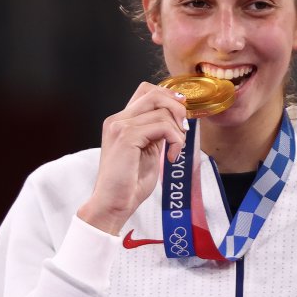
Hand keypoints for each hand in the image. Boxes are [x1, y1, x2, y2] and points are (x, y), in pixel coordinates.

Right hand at [77, 82, 187, 233]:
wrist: (112, 204)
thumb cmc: (129, 185)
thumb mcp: (147, 152)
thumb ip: (155, 134)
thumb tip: (175, 121)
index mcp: (120, 122)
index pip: (146, 92)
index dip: (168, 97)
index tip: (181, 115)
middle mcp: (117, 119)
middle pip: (154, 93)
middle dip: (176, 108)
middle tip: (183, 131)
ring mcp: (120, 126)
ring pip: (162, 110)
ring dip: (177, 131)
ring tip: (175, 150)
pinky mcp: (127, 136)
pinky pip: (162, 126)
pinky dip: (174, 140)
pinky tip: (170, 157)